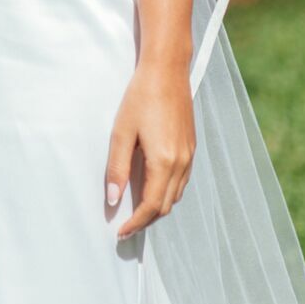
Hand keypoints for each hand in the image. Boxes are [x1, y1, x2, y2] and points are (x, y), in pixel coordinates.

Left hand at [105, 58, 195, 237]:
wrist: (167, 71)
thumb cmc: (141, 97)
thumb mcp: (122, 132)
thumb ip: (117, 168)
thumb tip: (113, 200)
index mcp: (164, 162)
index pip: (151, 206)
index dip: (136, 223)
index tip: (120, 232)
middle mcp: (182, 163)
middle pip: (166, 205)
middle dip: (146, 219)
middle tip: (126, 225)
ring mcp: (189, 155)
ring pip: (176, 195)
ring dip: (158, 206)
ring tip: (136, 209)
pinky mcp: (191, 146)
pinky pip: (182, 181)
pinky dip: (168, 191)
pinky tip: (153, 185)